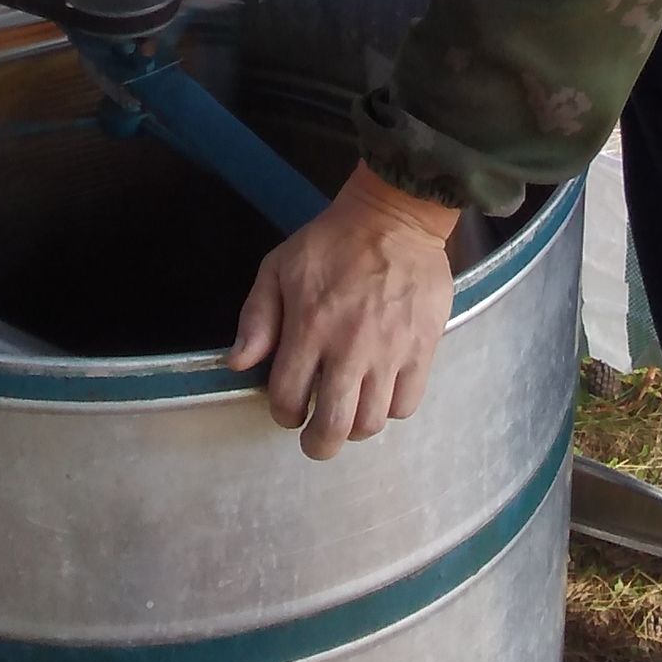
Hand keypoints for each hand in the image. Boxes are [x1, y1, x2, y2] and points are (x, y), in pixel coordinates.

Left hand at [228, 162, 458, 460]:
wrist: (395, 216)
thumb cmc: (331, 242)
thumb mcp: (279, 266)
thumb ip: (256, 317)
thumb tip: (238, 363)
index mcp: (309, 326)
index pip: (289, 399)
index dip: (284, 414)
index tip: (289, 408)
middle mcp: (350, 347)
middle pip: (334, 427)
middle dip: (319, 444)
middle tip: (317, 439)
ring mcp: (390, 351)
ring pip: (371, 423)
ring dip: (354, 427)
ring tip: (349, 413)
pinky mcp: (423, 348)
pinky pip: (407, 405)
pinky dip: (391, 409)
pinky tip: (381, 392)